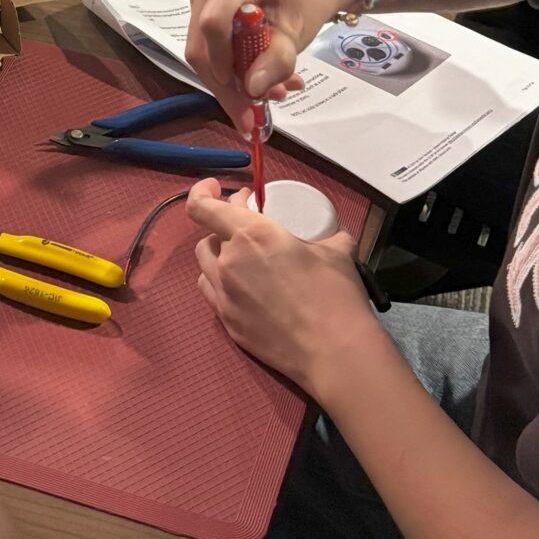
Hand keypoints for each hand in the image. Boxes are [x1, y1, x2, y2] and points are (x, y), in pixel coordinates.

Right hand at [184, 0, 353, 126]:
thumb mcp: (298, 30)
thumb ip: (277, 59)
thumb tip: (252, 90)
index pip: (214, 23)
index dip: (223, 62)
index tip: (246, 93)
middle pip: (202, 45)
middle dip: (227, 84)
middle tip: (254, 113)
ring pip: (201, 51)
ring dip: (229, 81)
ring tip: (267, 93)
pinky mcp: (198, 5)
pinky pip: (205, 46)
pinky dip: (228, 68)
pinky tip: (254, 78)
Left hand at [189, 178, 381, 400]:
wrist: (334, 350)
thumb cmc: (336, 295)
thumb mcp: (337, 250)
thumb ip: (327, 236)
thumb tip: (332, 235)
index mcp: (252, 235)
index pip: (202, 207)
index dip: (201, 191)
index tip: (215, 188)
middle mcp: (229, 262)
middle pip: (206, 235)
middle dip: (223, 225)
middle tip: (248, 225)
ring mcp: (224, 295)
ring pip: (204, 265)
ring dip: (218, 254)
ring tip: (242, 255)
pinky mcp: (227, 322)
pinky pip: (212, 293)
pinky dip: (221, 282)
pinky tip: (243, 286)